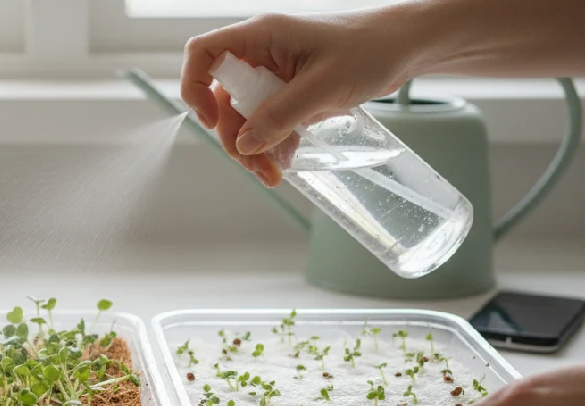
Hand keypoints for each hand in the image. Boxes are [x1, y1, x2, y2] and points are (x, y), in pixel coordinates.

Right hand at [179, 10, 420, 186]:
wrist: (405, 49)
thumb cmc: (369, 49)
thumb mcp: (323, 85)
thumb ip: (280, 115)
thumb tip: (245, 144)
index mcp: (261, 36)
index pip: (204, 54)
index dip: (195, 87)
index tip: (212, 120)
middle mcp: (261, 55)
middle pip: (223, 99)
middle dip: (235, 136)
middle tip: (256, 166)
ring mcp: (274, 76)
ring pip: (244, 117)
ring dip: (253, 148)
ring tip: (274, 174)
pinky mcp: (289, 94)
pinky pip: (267, 123)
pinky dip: (272, 145)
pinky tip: (286, 162)